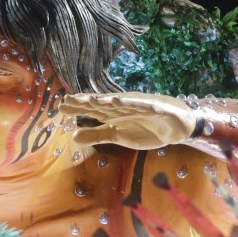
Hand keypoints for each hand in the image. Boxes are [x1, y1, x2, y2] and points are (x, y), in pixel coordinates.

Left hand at [61, 92, 194, 150]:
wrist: (176, 127)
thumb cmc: (145, 128)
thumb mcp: (118, 136)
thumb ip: (97, 135)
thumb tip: (73, 137)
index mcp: (114, 114)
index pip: (93, 110)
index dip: (79, 107)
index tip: (62, 106)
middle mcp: (125, 106)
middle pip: (104, 103)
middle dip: (88, 101)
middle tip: (71, 99)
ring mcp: (140, 105)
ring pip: (123, 103)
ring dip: (108, 101)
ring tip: (94, 100)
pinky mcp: (157, 107)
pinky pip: (146, 105)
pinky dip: (135, 103)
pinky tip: (124, 101)